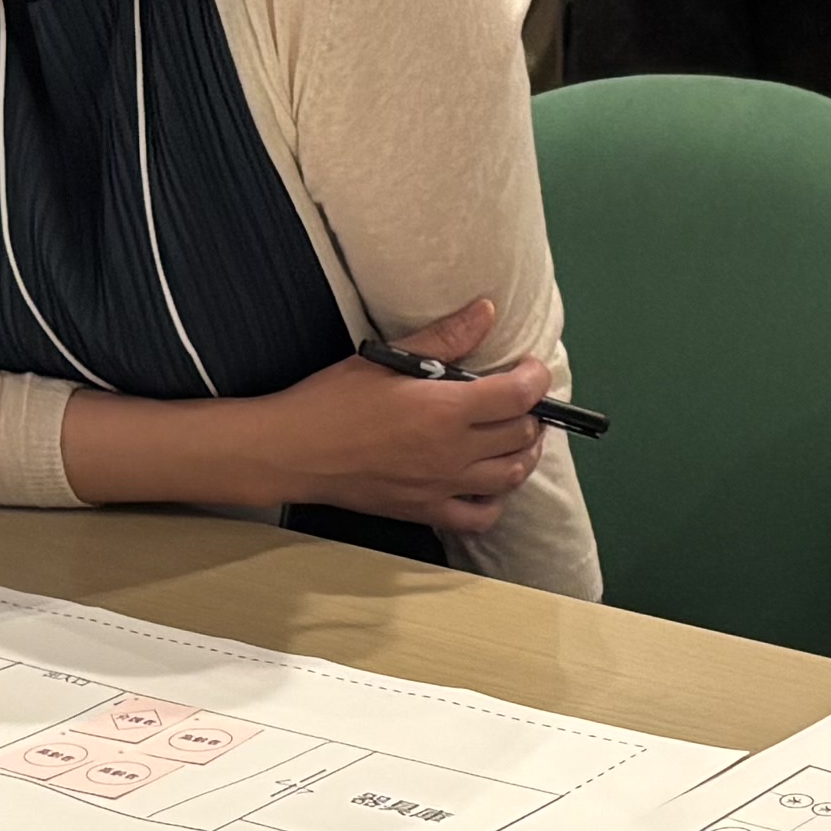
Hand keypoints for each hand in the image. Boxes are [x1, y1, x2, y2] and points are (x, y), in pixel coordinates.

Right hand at [280, 296, 554, 535]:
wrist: (294, 452)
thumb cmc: (331, 402)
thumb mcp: (386, 360)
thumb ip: (443, 338)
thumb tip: (485, 313)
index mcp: (445, 409)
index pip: (519, 396)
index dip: (536, 379)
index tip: (531, 369)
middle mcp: (452, 452)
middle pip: (521, 436)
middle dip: (532, 414)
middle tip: (521, 400)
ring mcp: (442, 486)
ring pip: (511, 476)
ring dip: (524, 455)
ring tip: (516, 437)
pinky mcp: (426, 510)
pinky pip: (479, 517)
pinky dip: (495, 501)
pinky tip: (488, 483)